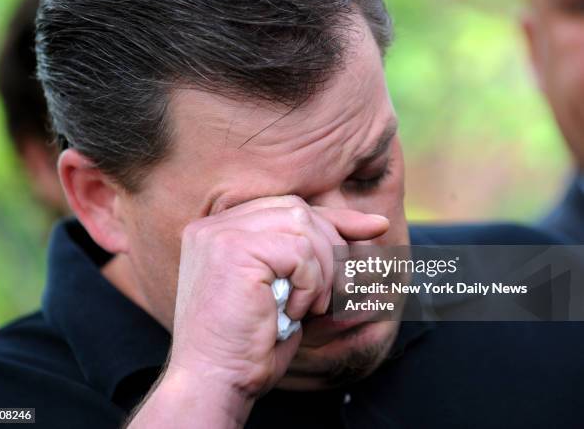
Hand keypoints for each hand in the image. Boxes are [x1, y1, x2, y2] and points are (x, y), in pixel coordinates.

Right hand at [127, 195, 388, 427]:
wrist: (214, 380)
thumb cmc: (249, 343)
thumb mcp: (287, 289)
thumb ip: (311, 251)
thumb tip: (373, 224)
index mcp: (219, 231)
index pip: (285, 208)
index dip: (333, 218)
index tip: (375, 228)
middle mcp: (214, 226)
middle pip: (296, 211)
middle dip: (332, 246)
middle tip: (338, 291)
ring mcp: (220, 234)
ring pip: (302, 226)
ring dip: (322, 270)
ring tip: (313, 306)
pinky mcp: (233, 249)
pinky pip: (298, 251)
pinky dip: (310, 283)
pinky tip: (296, 312)